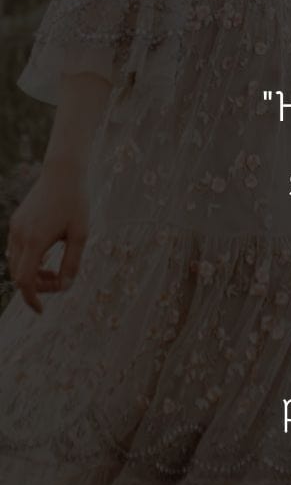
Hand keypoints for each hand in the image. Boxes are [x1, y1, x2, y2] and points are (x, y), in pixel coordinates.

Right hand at [5, 162, 88, 315]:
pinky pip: (16, 250)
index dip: (32, 299)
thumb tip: (65, 286)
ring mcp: (15, 228)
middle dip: (36, 286)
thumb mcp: (81, 235)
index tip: (41, 310)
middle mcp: (20, 235)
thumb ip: (73, 262)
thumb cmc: (76, 203)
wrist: (63, 173)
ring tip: (54, 270)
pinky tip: (45, 257)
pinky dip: (28, 260)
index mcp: (35, 241)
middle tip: (59, 282)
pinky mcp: (16, 222)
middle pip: (19, 274)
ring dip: (32, 273)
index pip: (25, 280)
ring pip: (15, 263)